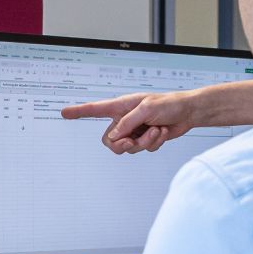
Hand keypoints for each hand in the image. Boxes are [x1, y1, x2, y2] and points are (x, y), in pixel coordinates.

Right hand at [61, 90, 194, 153]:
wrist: (188, 113)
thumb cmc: (169, 104)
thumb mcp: (147, 110)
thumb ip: (128, 123)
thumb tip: (115, 136)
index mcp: (121, 107)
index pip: (95, 110)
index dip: (79, 112)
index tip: (64, 112)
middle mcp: (125, 119)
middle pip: (110, 141)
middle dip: (122, 145)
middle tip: (133, 142)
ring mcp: (135, 130)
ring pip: (128, 148)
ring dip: (144, 142)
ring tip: (156, 130)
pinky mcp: (146, 139)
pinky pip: (143, 150)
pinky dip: (154, 143)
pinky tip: (162, 132)